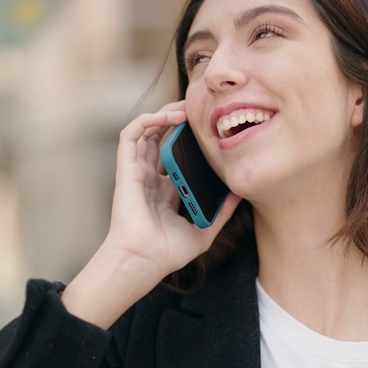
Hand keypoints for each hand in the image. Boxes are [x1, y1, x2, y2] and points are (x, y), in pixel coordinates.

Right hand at [62, 102, 239, 327]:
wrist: (145, 259)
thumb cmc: (168, 252)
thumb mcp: (204, 230)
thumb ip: (222, 212)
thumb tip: (240, 193)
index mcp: (166, 191)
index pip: (177, 156)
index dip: (190, 140)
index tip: (211, 131)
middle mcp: (151, 178)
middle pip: (162, 137)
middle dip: (178, 120)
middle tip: (200, 109)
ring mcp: (137, 172)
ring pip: (146, 131)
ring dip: (164, 114)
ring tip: (186, 107)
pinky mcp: (127, 169)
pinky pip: (131, 135)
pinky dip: (147, 120)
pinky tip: (167, 117)